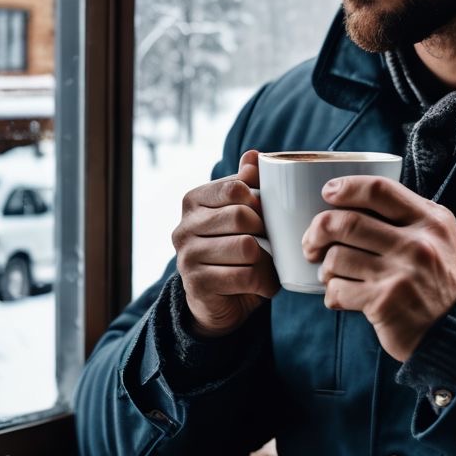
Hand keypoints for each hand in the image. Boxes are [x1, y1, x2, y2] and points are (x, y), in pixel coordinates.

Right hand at [172, 149, 278, 336]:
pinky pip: (244, 276)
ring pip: (246, 247)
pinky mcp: (196, 284)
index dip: (259, 201)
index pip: (235, 188)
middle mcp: (184, 227)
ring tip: (268, 264)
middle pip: (241, 216)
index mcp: (194, 200)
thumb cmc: (239, 249)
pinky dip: (263, 282)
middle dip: (265, 231)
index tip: (265, 216)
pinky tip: (262, 284)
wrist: (223, 301)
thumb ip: (249, 184)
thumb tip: (254, 155)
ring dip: (267, 259)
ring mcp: (186, 257)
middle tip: (271, 243)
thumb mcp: (246, 213)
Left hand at [301, 177, 455, 361]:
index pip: (379, 190)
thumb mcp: (439, 237)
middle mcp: (417, 244)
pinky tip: (340, 296)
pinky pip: (338, 290)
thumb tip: (353, 199)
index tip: (328, 193)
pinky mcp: (384, 303)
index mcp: (430, 220)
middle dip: (318, 230)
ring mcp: (401, 274)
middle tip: (312, 242)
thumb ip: (408, 215)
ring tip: (331, 274)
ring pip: (337, 257)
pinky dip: (331, 293)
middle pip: (347, 222)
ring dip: (325, 267)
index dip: (347, 187)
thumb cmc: (439, 280)